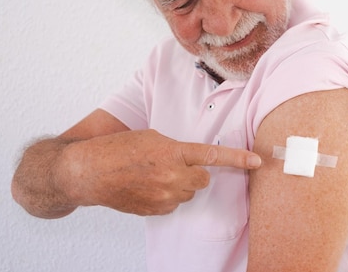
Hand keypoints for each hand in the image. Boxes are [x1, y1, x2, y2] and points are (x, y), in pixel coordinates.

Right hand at [57, 129, 260, 215]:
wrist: (89, 171)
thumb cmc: (118, 149)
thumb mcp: (151, 138)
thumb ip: (176, 149)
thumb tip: (191, 161)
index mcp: (172, 152)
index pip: (213, 155)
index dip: (238, 158)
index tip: (257, 161)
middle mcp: (172, 176)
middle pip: (203, 180)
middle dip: (196, 173)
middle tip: (176, 166)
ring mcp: (163, 196)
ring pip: (188, 193)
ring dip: (180, 185)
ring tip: (155, 176)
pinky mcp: (155, 210)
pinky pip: (173, 204)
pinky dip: (166, 197)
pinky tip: (148, 188)